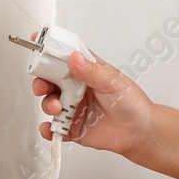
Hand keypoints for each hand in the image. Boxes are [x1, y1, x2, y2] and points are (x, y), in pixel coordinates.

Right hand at [30, 38, 153, 155]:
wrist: (139, 131)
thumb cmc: (132, 103)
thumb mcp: (113, 81)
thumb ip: (91, 71)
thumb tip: (75, 58)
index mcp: (87, 72)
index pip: (65, 59)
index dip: (50, 53)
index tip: (39, 47)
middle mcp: (77, 89)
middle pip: (51, 81)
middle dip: (41, 82)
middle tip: (42, 86)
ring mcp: (74, 108)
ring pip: (50, 103)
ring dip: (48, 104)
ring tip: (57, 107)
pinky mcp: (73, 127)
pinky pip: (55, 128)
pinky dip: (49, 128)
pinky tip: (51, 128)